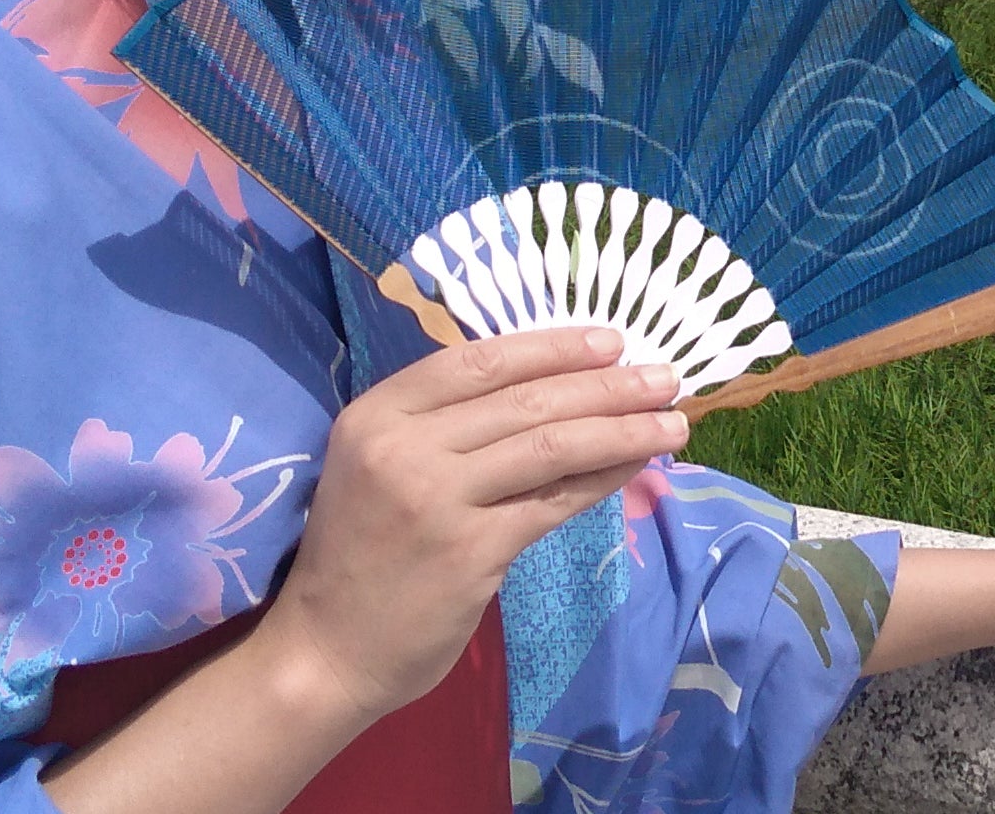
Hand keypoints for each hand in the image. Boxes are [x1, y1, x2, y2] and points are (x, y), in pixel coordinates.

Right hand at [253, 325, 684, 725]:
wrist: (322, 653)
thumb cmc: (360, 552)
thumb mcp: (379, 463)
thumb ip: (444, 423)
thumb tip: (552, 383)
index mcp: (378, 413)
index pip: (480, 360)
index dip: (552, 347)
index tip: (610, 341)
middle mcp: (404, 447)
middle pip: (526, 399)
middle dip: (606, 384)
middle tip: (665, 375)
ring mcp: (437, 499)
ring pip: (550, 445)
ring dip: (621, 428)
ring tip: (672, 420)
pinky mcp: (470, 551)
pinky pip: (553, 501)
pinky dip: (602, 477)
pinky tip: (635, 464)